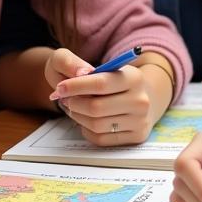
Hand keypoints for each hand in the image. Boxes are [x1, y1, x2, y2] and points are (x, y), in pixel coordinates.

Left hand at [46, 48, 163, 145]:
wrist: (139, 96)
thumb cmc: (113, 79)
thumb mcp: (97, 63)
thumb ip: (77, 63)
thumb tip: (78, 74)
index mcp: (134, 78)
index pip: (100, 84)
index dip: (75, 86)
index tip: (60, 88)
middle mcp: (141, 101)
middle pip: (96, 107)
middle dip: (74, 103)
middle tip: (65, 99)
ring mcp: (140, 121)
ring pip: (96, 125)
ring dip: (78, 117)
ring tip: (74, 108)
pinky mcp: (136, 137)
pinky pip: (101, 139)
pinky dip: (87, 130)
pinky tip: (86, 120)